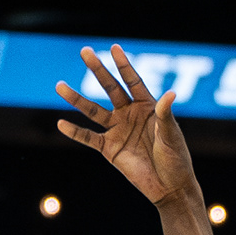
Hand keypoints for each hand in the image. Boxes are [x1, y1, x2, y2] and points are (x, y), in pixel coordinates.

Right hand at [51, 47, 200, 208]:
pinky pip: (89, 137)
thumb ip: (166, 115)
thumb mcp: (171, 135)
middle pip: (110, 88)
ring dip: (76, 99)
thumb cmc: (176, 158)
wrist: (169, 187)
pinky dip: (75, 132)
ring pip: (93, 110)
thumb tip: (171, 94)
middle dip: (98, 69)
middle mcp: (130, 114)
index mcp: (147, 106)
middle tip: (85, 51)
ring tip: (59, 85)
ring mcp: (118, 130)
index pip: (133, 80)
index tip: (114, 48)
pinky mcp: (109, 148)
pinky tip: (61, 123)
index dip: (124, 65)